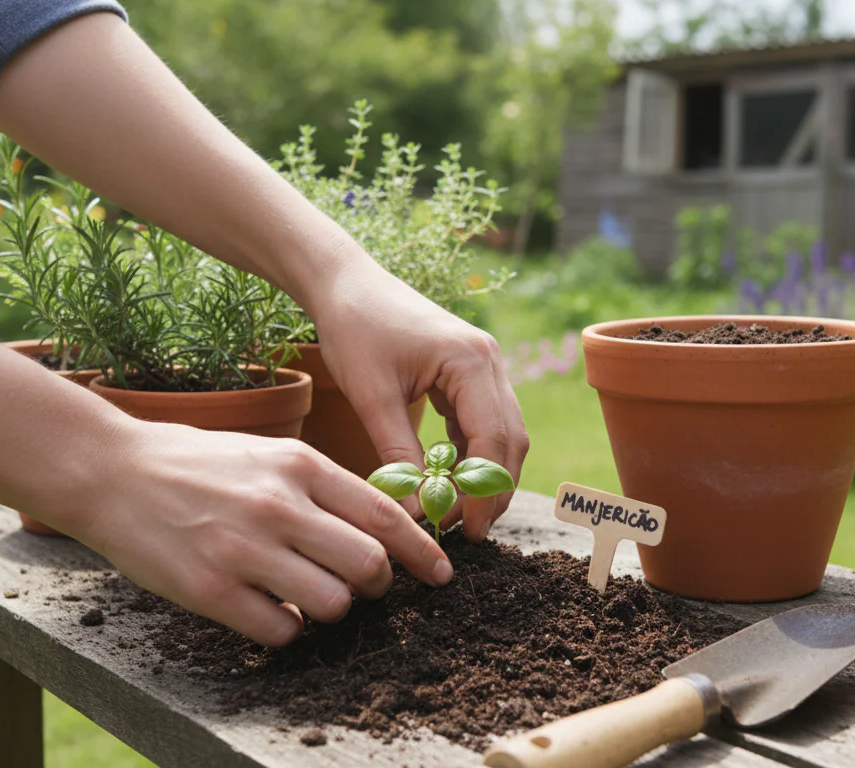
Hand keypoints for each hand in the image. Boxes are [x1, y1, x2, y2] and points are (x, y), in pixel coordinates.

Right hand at [65, 419, 453, 646]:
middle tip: (363, 587)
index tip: (440, 574)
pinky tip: (270, 611)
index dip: (423, 552)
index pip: (386, 515)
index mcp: (300, 465)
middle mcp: (278, 505)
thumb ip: (321, 486)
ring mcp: (244, 549)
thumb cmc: (195, 462)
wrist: (110, 471)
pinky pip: (280, 631)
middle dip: (378, 586)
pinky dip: (285, 630)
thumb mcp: (268, 452)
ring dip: (332, 610)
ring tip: (308, 597)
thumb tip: (379, 527)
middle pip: (370, 565)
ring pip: (333, 604)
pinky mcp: (210, 590)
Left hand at [311, 261, 529, 541]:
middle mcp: (489, 361)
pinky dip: (472, 455)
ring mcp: (483, 366)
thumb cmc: (354, 330)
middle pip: (510, 440)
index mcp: (471, 362)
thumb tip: (418, 510)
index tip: (466, 531)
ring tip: (459, 516)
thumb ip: (399, 454)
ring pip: (502, 434)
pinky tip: (450, 482)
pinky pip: (483, 422)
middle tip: (468, 534)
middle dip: (492, 490)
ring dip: (485, 476)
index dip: (483, 492)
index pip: (493, 441)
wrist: (344, 284)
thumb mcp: (372, 398)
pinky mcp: (468, 372)